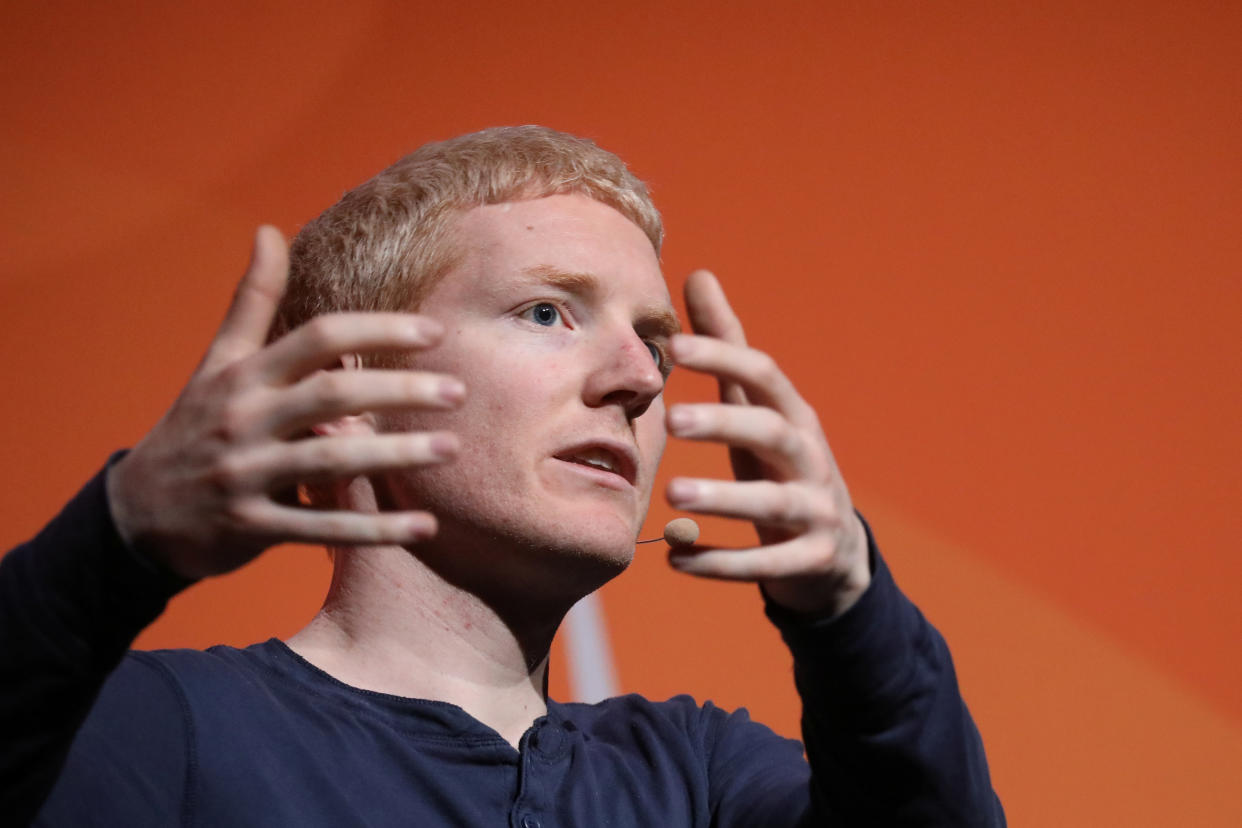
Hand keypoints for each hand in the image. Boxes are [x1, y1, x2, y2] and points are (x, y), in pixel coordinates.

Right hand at [105, 226, 462, 579]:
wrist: (137, 513)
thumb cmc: (194, 426)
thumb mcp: (217, 361)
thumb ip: (253, 300)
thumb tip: (269, 229)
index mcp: (244, 375)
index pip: (319, 337)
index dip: (378, 330)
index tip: (434, 332)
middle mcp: (245, 420)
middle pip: (333, 396)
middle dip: (400, 390)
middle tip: (459, 390)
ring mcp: (247, 475)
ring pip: (332, 460)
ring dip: (397, 455)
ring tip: (452, 448)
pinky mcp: (253, 527)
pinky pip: (323, 528)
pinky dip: (375, 529)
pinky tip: (425, 526)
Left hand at [663, 270, 869, 616]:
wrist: (835, 554)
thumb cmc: (778, 464)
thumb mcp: (756, 407)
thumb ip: (726, 347)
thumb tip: (697, 274)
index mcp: (793, 414)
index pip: (763, 375)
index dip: (723, 357)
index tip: (673, 346)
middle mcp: (810, 457)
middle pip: (773, 431)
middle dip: (725, 422)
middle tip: (672, 418)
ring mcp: (817, 510)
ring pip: (774, 502)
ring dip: (724, 498)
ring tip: (672, 495)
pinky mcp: (811, 559)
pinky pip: (767, 564)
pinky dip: (722, 563)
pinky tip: (674, 558)